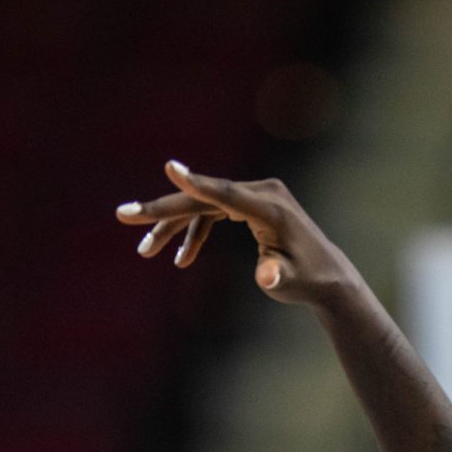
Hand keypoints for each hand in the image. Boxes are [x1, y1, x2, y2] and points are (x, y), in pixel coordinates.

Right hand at [114, 163, 358, 303]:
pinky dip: (195, 232)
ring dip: (174, 227)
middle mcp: (263, 194)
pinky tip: (181, 258)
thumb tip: (267, 277)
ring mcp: (256, 196)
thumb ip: (275, 277)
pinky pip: (213, 212)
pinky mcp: (251, 205)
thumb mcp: (288, 283)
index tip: (170, 167)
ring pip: (204, 205)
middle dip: (163, 211)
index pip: (226, 193)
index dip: (196, 183)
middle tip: (123, 216)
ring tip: (146, 251)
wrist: (328, 276)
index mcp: (270, 209)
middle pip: (204, 198)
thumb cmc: (308, 280)